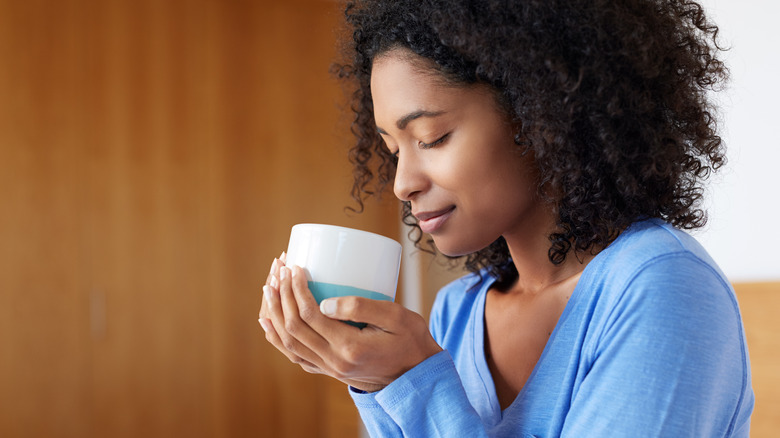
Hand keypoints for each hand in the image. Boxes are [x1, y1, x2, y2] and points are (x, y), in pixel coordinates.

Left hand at [258, 256, 441, 391]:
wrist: (417, 375)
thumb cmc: (411, 340)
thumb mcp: (396, 317)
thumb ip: (361, 308)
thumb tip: (325, 302)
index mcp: (349, 347)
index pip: (310, 316)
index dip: (297, 289)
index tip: (295, 267)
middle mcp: (334, 362)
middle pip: (293, 328)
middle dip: (281, 295)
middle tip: (278, 270)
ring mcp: (329, 369)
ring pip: (288, 344)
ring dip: (275, 314)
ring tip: (268, 288)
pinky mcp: (329, 370)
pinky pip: (295, 355)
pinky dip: (278, 338)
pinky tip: (269, 322)